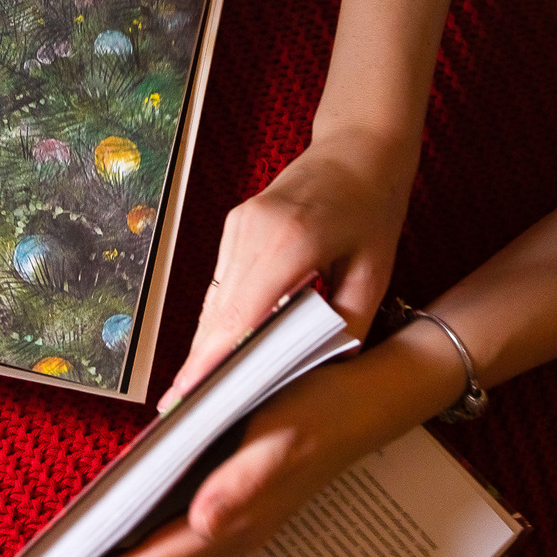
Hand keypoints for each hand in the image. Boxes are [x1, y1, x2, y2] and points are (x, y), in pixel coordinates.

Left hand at [48, 332, 455, 556]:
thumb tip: (200, 523)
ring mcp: (238, 524)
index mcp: (236, 518)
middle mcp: (233, 531)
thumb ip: (242, 484)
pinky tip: (123, 555)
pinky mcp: (240, 507)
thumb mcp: (280, 437)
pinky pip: (180, 547)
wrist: (369, 400)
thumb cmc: (320, 408)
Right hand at [162, 125, 416, 410]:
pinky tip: (218, 348)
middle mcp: (253, 232)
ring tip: (195, 389)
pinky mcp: (236, 224)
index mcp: (291, 242)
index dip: (212, 360)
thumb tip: (319, 369)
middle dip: (199, 362)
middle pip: (217, 312)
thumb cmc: (373, 207)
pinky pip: (222, 281)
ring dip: (206, 342)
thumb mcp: (374, 271)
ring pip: (215, 299)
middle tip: (181, 410)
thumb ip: (347, 323)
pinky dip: (219, 316)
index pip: (241, 315)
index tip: (190, 395)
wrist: (359, 146)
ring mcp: (239, 225)